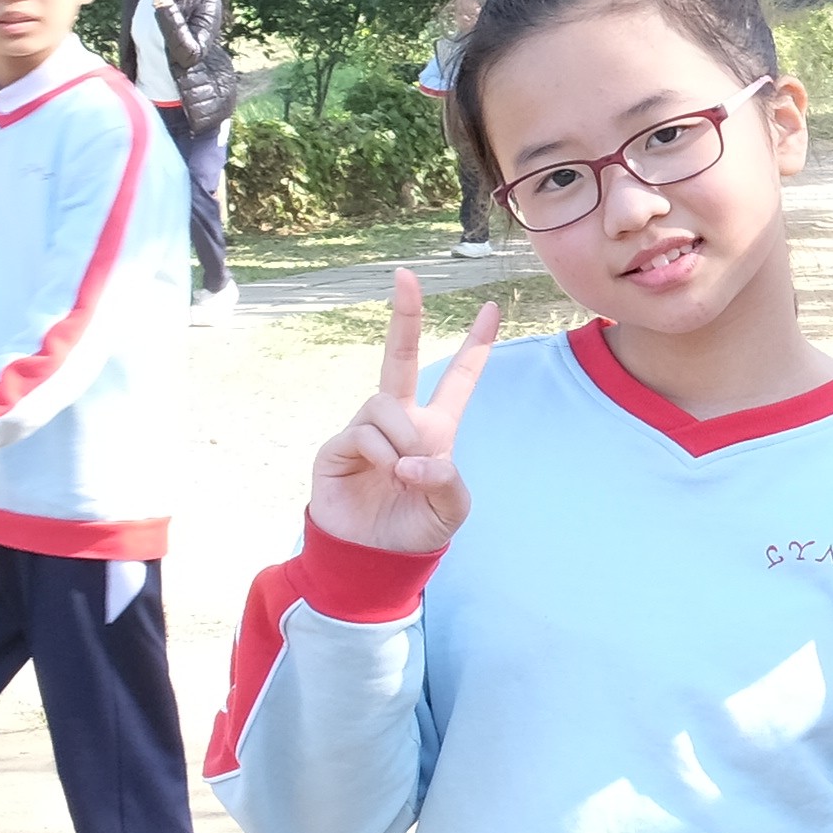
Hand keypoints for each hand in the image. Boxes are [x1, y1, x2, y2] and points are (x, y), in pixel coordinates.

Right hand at [311, 269, 501, 554]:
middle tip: (406, 276)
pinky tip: (384, 472)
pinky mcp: (339, 445)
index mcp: (436, 429)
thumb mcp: (450, 510)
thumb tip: (418, 459)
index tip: (492, 308)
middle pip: (399, 356)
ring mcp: (366, 429)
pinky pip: (365, 432)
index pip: (458, 379)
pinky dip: (381, 452)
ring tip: (403, 472)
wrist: (372, 556)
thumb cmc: (414, 528)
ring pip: (386, 404)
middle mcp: (400, 420)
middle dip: (404, 315)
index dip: (475, 345)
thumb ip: (448, 483)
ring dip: (402, 436)